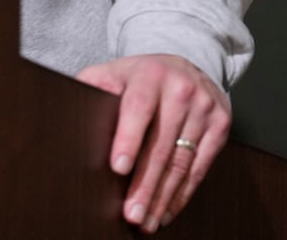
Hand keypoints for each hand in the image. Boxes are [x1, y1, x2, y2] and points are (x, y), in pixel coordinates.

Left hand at [76, 54, 229, 233]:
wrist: (187, 66)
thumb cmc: (140, 77)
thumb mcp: (114, 72)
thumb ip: (93, 86)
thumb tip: (65, 110)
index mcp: (150, 74)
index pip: (138, 108)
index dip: (128, 139)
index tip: (117, 168)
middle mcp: (181, 89)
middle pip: (160, 145)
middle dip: (144, 184)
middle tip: (131, 213)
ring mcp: (204, 108)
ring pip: (181, 162)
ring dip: (162, 197)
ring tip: (146, 221)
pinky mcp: (220, 126)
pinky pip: (200, 168)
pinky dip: (182, 194)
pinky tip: (167, 211)